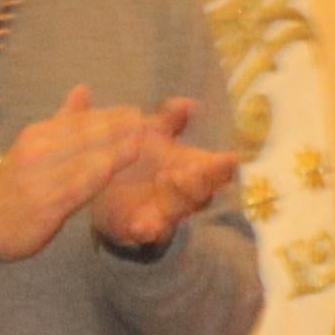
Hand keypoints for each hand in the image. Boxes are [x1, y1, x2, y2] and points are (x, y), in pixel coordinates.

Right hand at [0, 85, 153, 263]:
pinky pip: (74, 185)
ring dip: (113, 146)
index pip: (79, 120)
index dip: (109, 115)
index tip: (137, 110)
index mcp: (38, 134)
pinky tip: (115, 167)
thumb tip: (84, 88)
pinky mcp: (46, 201)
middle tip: (148, 120)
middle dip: (117, 126)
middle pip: (83, 134)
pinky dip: (94, 174)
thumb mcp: (36, 146)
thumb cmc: (20, 183)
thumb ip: (64, 120)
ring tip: (143, 138)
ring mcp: (41, 175)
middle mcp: (38, 150)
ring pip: (82, 156)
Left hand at [91, 97, 241, 251]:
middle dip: (203, 180)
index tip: (231, 157)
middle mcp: (185, 192)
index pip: (218, 169)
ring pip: (180, 209)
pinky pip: (149, 232)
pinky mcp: (142, 228)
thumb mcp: (150, 133)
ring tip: (169, 178)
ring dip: (178, 196)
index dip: (226, 164)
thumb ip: (169, 119)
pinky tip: (142, 226)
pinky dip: (147, 229)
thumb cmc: (136, 158)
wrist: (104, 190)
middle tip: (194, 166)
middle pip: (204, 190)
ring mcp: (166, 212)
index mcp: (191, 168)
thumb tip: (189, 102)